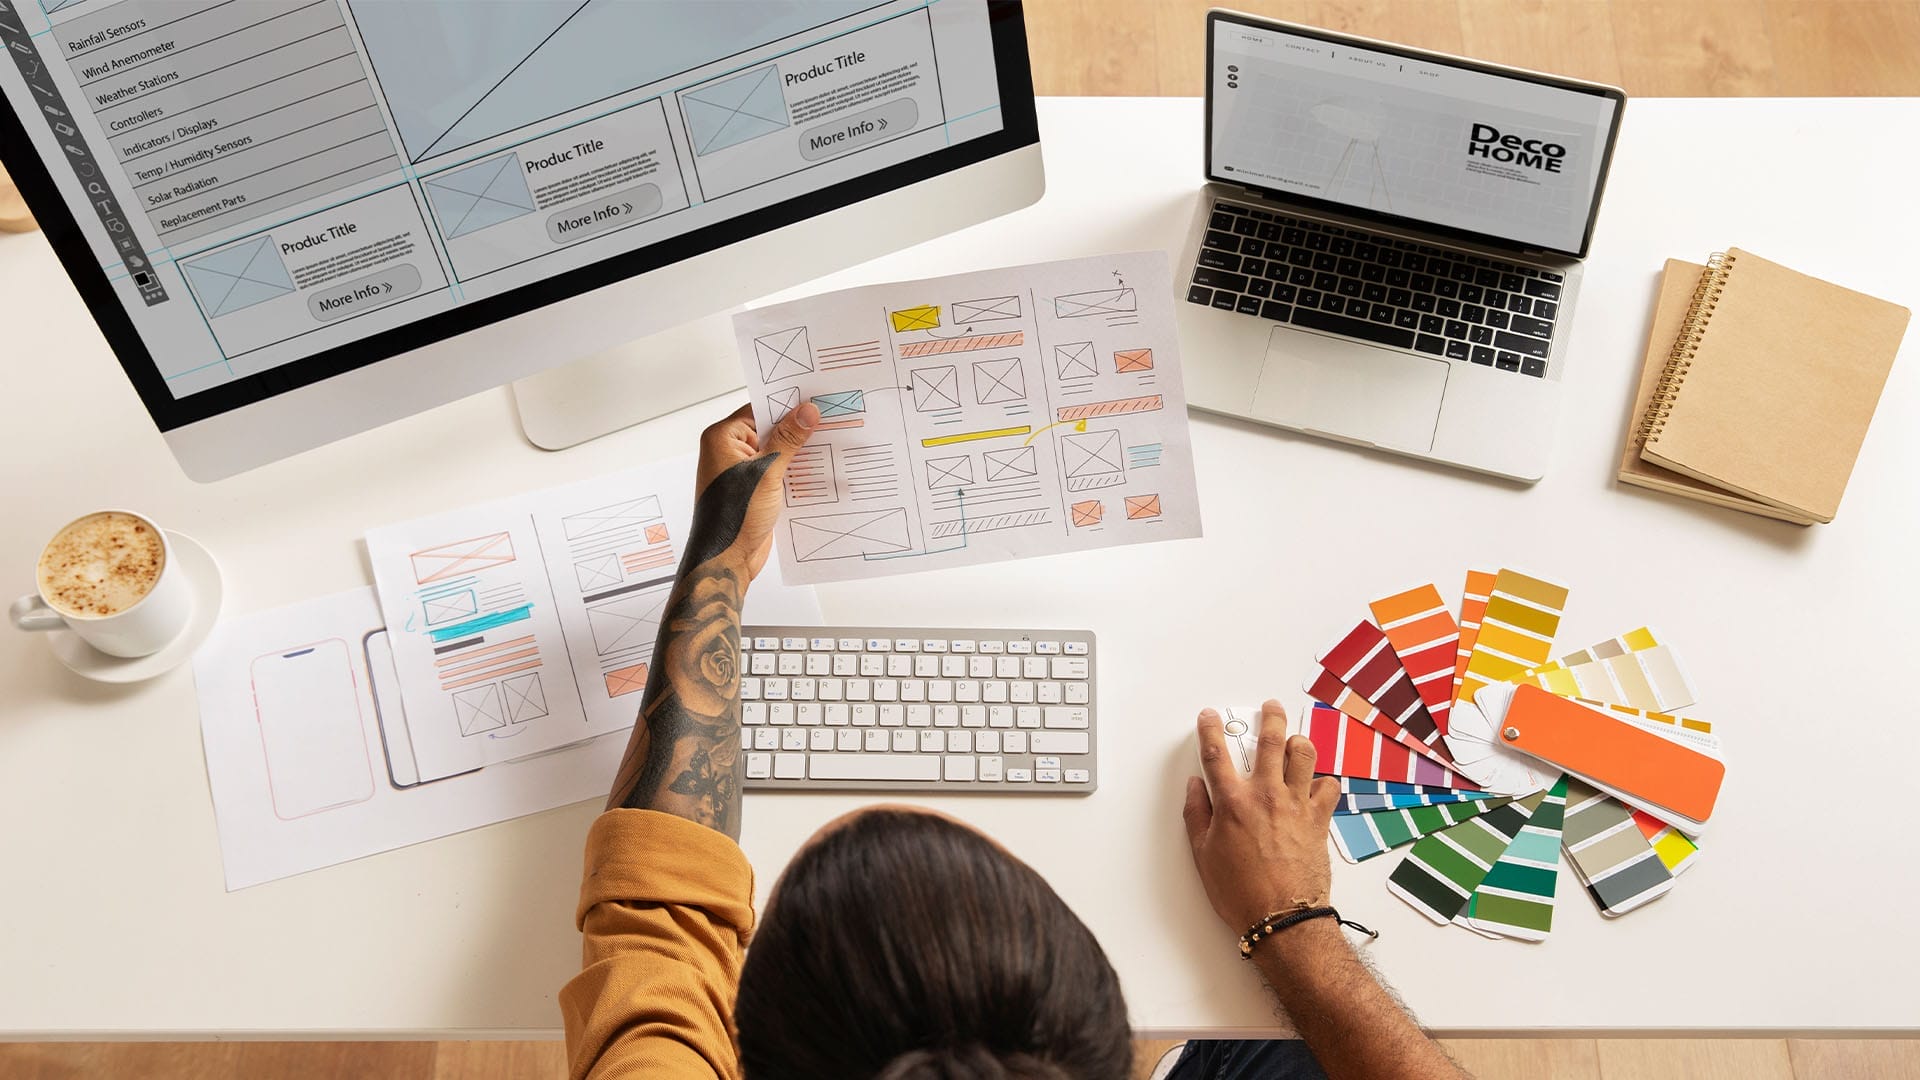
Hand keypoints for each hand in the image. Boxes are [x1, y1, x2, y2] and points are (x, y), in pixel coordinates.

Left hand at [693, 401, 817, 579]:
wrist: (726, 559)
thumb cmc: (733, 517)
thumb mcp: (766, 473)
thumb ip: (788, 440)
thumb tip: (806, 412)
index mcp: (723, 438)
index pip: (759, 408)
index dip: (787, 404)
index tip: (814, 398)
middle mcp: (730, 450)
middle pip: (770, 429)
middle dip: (797, 428)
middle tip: (829, 418)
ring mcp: (742, 470)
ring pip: (777, 451)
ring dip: (799, 451)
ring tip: (831, 441)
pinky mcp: (755, 488)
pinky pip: (779, 470)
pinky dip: (796, 469)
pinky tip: (819, 468)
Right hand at [1183, 701, 1341, 931]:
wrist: (1282, 918)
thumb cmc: (1241, 893)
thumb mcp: (1203, 855)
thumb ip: (1197, 815)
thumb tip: (1195, 788)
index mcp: (1232, 803)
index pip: (1217, 753)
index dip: (1211, 729)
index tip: (1210, 717)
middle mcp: (1266, 795)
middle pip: (1270, 741)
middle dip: (1269, 717)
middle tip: (1270, 707)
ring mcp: (1296, 804)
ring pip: (1304, 754)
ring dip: (1300, 741)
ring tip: (1296, 739)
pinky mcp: (1318, 819)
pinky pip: (1328, 787)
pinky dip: (1323, 782)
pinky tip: (1316, 784)